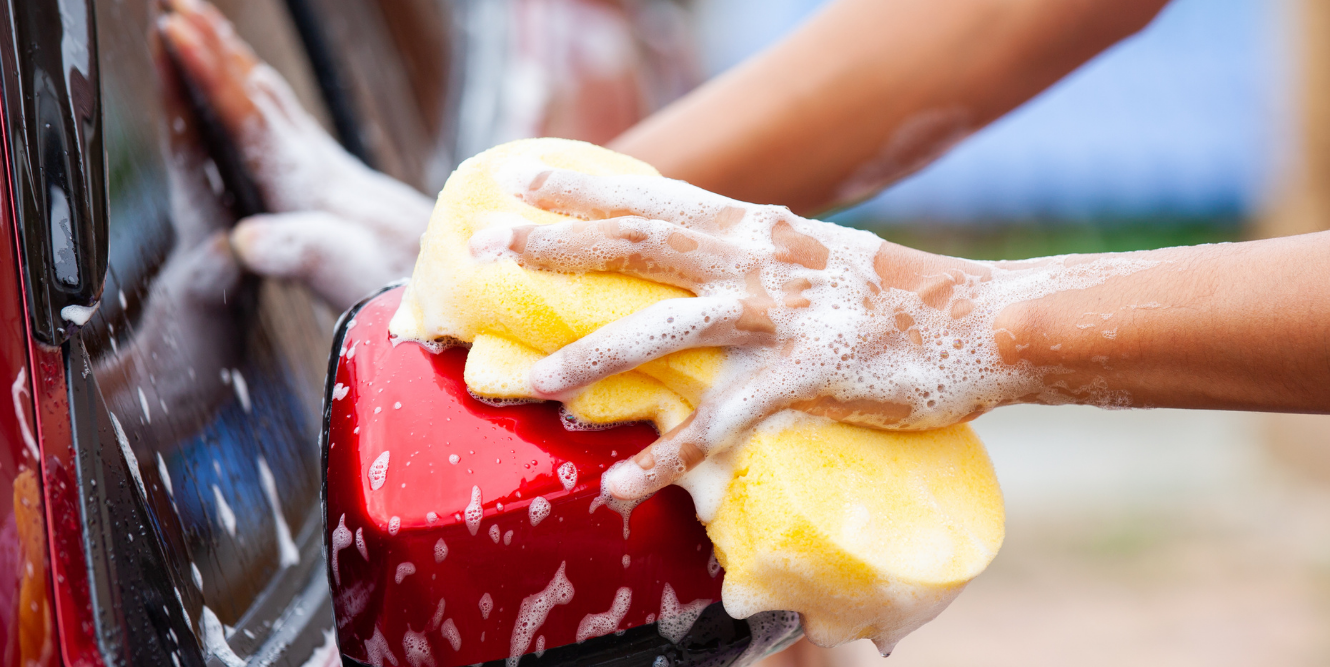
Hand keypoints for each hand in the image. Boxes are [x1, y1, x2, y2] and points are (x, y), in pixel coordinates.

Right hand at [159, 0, 432, 309]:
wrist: (464, 291)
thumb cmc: (402, 290)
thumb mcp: (346, 275)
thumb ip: (299, 252)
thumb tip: (243, 240)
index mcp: (310, 188)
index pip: (250, 118)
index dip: (208, 74)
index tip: (172, 26)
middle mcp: (325, 173)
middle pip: (262, 98)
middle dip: (216, 52)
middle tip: (177, 2)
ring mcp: (339, 180)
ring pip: (280, 109)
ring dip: (239, 70)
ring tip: (210, 37)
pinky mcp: (350, 195)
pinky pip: (296, 133)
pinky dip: (268, 105)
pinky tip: (267, 105)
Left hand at [471, 166, 1158, 500]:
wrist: (976, 321)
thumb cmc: (883, 295)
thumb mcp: (804, 253)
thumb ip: (742, 252)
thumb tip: (681, 254)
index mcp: (753, 227)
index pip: (651, 196)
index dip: (581, 185)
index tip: (515, 175)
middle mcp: (757, 260)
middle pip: (638, 243)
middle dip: (555, 245)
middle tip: (484, 249)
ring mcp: (780, 316)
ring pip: (665, 332)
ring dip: (593, 359)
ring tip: (533, 384)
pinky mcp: (807, 376)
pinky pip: (721, 422)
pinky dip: (668, 458)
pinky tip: (621, 487)